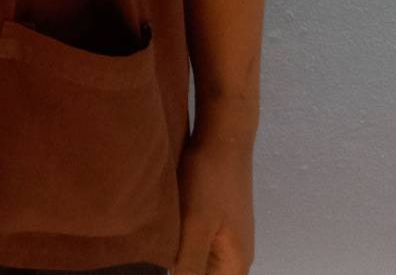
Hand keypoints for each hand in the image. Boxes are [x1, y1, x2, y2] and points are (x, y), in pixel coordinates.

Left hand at [171, 133, 254, 273]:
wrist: (224, 133)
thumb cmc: (209, 179)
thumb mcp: (195, 225)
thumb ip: (189, 264)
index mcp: (235, 265)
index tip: (167, 260)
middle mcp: (236, 256)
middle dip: (179, 267)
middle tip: (159, 248)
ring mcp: (228, 236)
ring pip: (199, 260)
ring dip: (179, 254)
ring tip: (159, 240)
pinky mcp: (218, 219)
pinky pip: (199, 242)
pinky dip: (182, 239)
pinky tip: (166, 227)